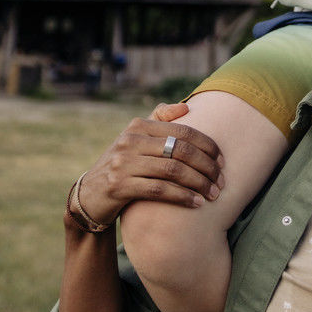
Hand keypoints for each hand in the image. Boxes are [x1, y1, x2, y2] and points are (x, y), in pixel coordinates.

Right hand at [72, 106, 225, 229]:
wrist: (89, 196)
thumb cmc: (123, 165)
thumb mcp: (136, 139)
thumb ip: (159, 120)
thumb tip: (186, 107)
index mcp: (138, 126)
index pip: (183, 131)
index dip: (208, 146)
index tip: (223, 161)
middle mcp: (130, 141)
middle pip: (181, 150)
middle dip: (207, 167)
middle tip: (222, 182)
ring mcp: (123, 163)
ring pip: (173, 170)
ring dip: (199, 183)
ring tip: (213, 194)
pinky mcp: (119, 186)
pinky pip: (159, 190)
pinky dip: (182, 197)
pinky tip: (196, 204)